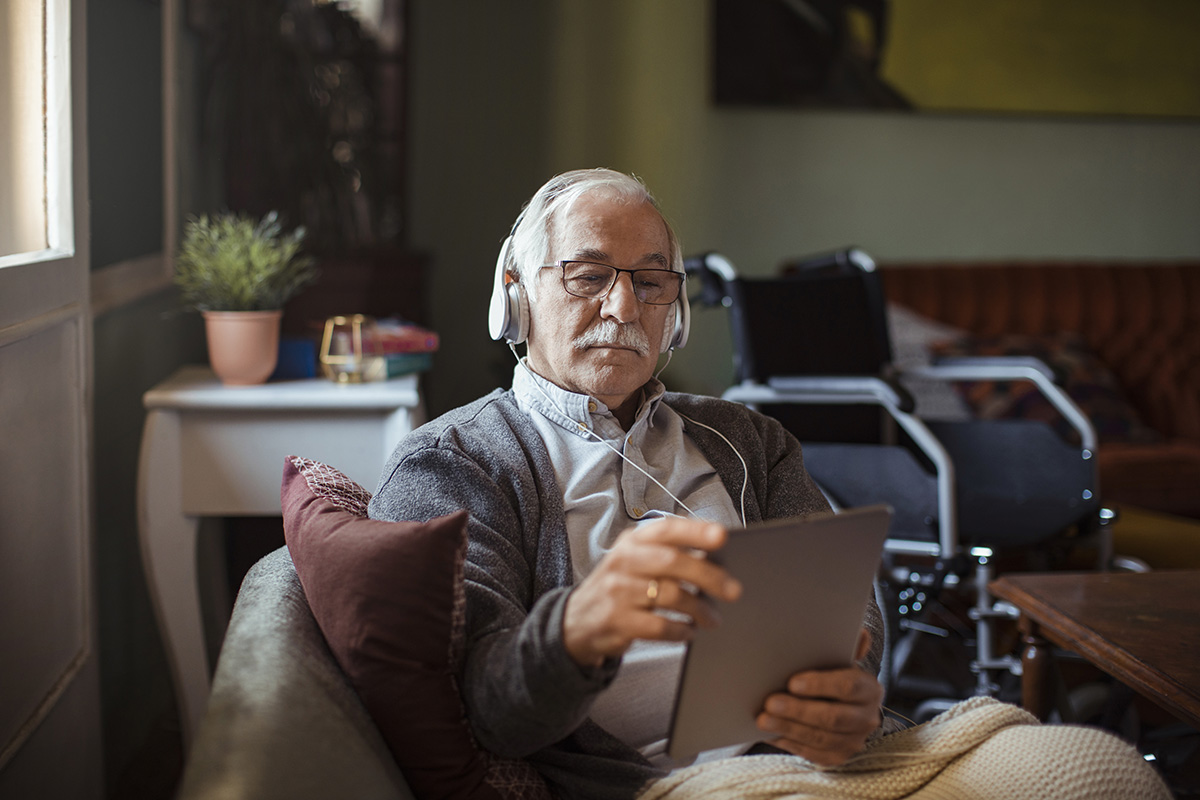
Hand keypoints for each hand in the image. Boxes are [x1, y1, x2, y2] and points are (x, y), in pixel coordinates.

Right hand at [563, 518, 741, 667]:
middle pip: (672, 562)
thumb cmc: (619, 587)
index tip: (722, 536)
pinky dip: (682, 630)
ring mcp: (618, 592)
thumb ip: (667, 554)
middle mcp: (623, 562)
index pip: (666, 530)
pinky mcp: (618, 621)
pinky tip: (689, 631)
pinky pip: (660, 626)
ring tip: (712, 618)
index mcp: (631, 542)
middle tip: (733, 590)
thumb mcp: (635, 561)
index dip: (695, 531)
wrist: (577, 620)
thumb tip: (715, 559)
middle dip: (708, 576)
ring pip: (671, 596)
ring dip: (699, 609)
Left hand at [755, 628, 883, 765]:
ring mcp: (854, 740)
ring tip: (763, 719)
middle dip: (798, 710)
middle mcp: (867, 718)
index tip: (792, 682)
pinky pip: (813, 754)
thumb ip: (847, 645)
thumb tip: (860, 634)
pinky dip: (790, 743)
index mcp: (869, 689)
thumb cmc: (833, 674)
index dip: (820, 685)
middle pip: (833, 717)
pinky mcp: (838, 757)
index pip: (848, 687)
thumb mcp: (840, 658)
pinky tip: (772, 734)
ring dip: (789, 728)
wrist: (840, 703)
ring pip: (820, 738)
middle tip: (769, 702)